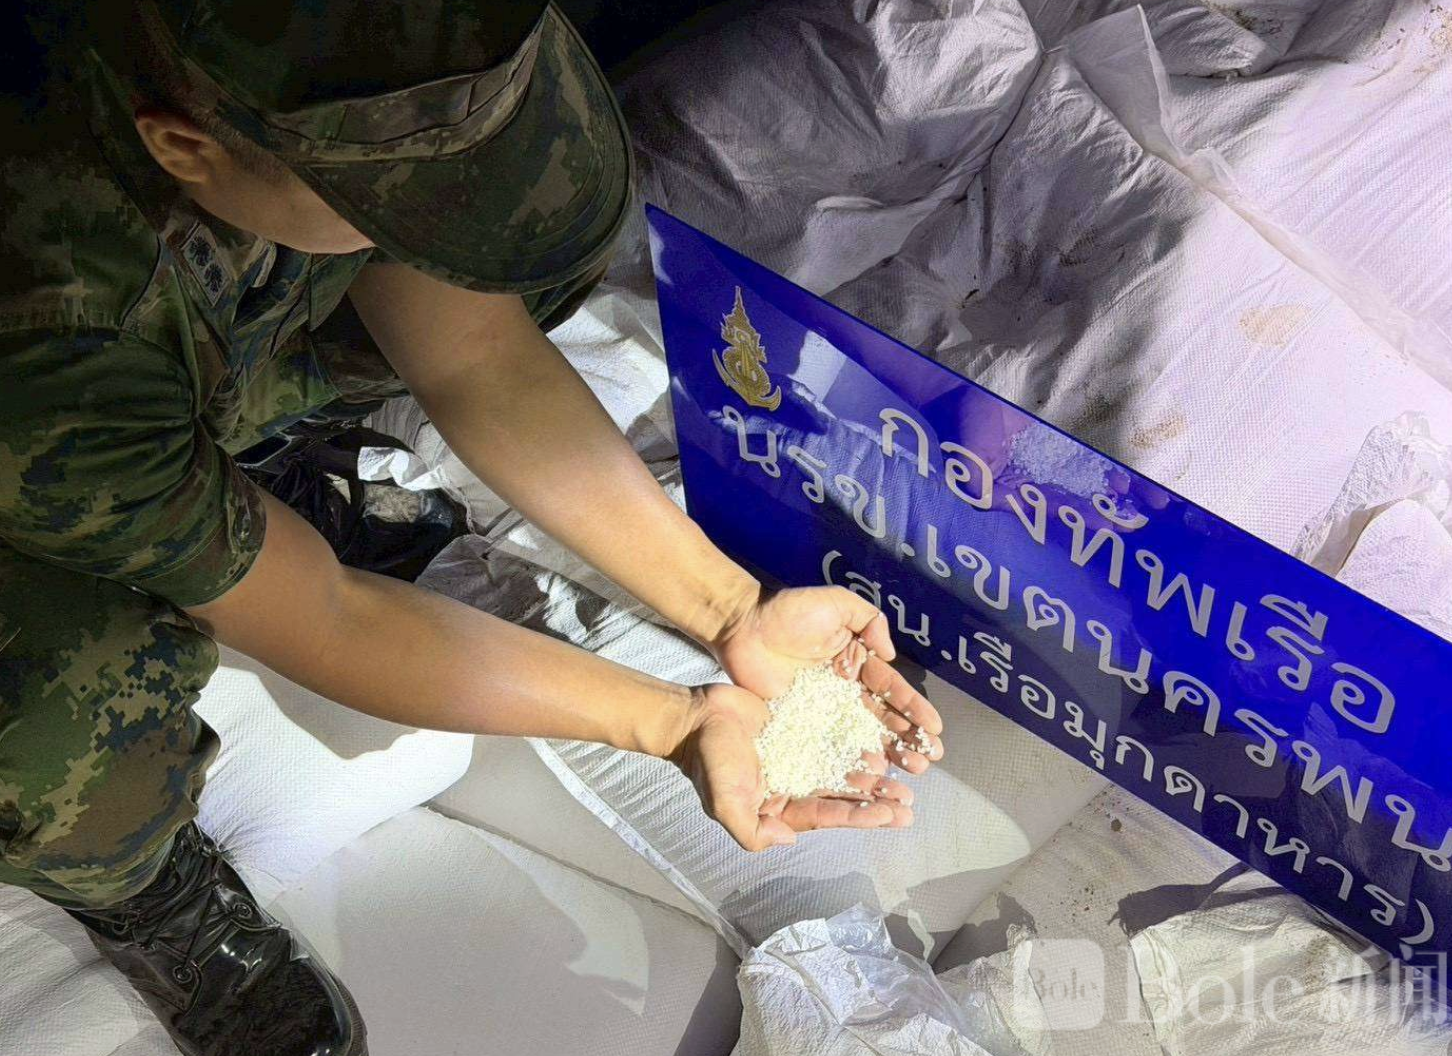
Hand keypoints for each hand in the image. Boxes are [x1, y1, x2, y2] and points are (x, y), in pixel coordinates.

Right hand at [669, 682, 917, 851]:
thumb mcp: (724, 803)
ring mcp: (797, 758)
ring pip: (842, 770)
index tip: (891, 815)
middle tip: (909, 804)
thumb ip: (752, 830)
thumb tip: (790, 840)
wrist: (694, 717)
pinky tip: (880, 743)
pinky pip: (833, 738)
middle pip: (840, 797)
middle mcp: (792, 786)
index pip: (825, 815)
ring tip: (903, 779)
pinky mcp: (799, 730)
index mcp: (778, 808)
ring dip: (872, 777)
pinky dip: (856, 743)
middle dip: (875, 802)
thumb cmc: (708, 760)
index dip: (860, 816)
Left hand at [712, 585, 944, 774]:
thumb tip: (890, 654)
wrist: (741, 626)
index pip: (891, 688)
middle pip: (882, 717)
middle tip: (928, 759)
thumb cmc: (788, 611)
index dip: (913, 708)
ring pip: (861, 735)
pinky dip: (848, 758)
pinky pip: (828, 743)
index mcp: (857, 661)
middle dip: (908, 737)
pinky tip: (869, 774)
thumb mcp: (836, 603)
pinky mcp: (801, 722)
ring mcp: (823, 709)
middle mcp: (845, 688)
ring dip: (887, 752)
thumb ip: (868, 621)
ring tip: (910, 771)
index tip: (934, 728)